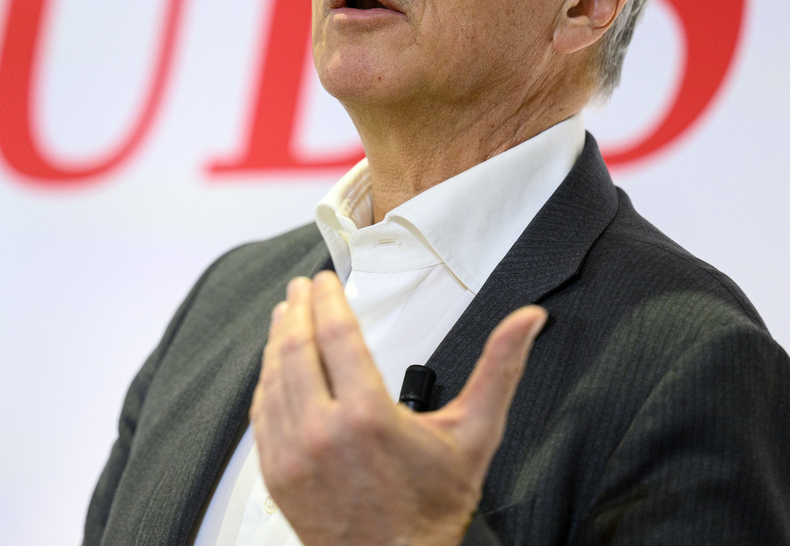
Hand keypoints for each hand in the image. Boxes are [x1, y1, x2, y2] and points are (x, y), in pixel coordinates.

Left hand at [250, 272, 546, 545]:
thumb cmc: (433, 509)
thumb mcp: (474, 434)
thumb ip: (499, 369)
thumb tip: (526, 322)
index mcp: (367, 415)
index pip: (336, 333)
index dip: (328, 299)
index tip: (326, 281)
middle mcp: (321, 432)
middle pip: (296, 347)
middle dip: (298, 308)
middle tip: (302, 287)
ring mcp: (292, 453)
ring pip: (273, 376)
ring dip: (277, 338)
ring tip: (287, 314)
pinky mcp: (276, 473)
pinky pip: (263, 412)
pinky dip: (266, 380)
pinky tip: (274, 364)